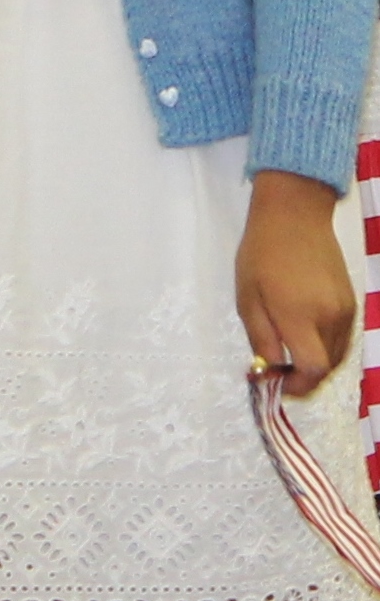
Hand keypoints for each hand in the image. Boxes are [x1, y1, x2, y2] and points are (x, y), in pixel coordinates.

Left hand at [236, 170, 354, 396]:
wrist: (295, 214)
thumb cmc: (262, 253)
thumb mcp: (248, 299)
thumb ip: (261, 340)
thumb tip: (268, 373)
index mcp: (301, 315)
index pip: (313, 369)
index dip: (297, 386)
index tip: (277, 383)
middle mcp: (330, 316)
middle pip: (327, 367)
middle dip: (304, 377)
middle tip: (279, 370)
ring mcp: (346, 309)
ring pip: (338, 355)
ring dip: (316, 363)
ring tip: (290, 351)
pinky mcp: (352, 301)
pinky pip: (343, 338)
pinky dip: (326, 346)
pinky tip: (306, 334)